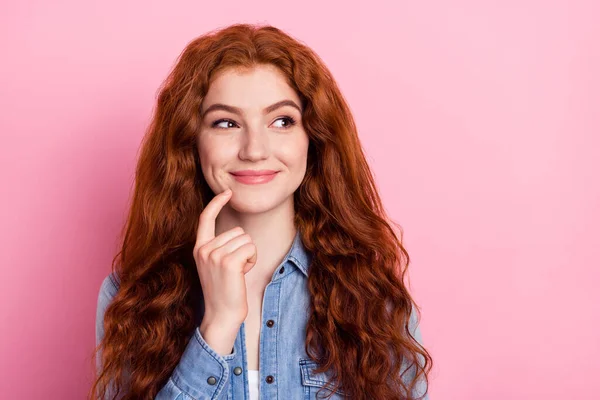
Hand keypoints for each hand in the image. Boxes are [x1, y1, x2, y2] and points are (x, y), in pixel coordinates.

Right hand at [193, 188, 256, 328]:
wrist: (221, 314)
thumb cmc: (223, 291)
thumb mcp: (214, 265)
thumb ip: (219, 247)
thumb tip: (236, 232)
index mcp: (199, 248)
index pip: (205, 218)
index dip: (216, 203)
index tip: (227, 192)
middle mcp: (204, 249)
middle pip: (236, 231)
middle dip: (242, 247)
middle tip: (234, 269)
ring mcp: (215, 255)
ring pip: (246, 239)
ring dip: (248, 254)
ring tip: (238, 272)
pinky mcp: (229, 262)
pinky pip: (251, 248)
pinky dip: (252, 260)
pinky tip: (243, 273)